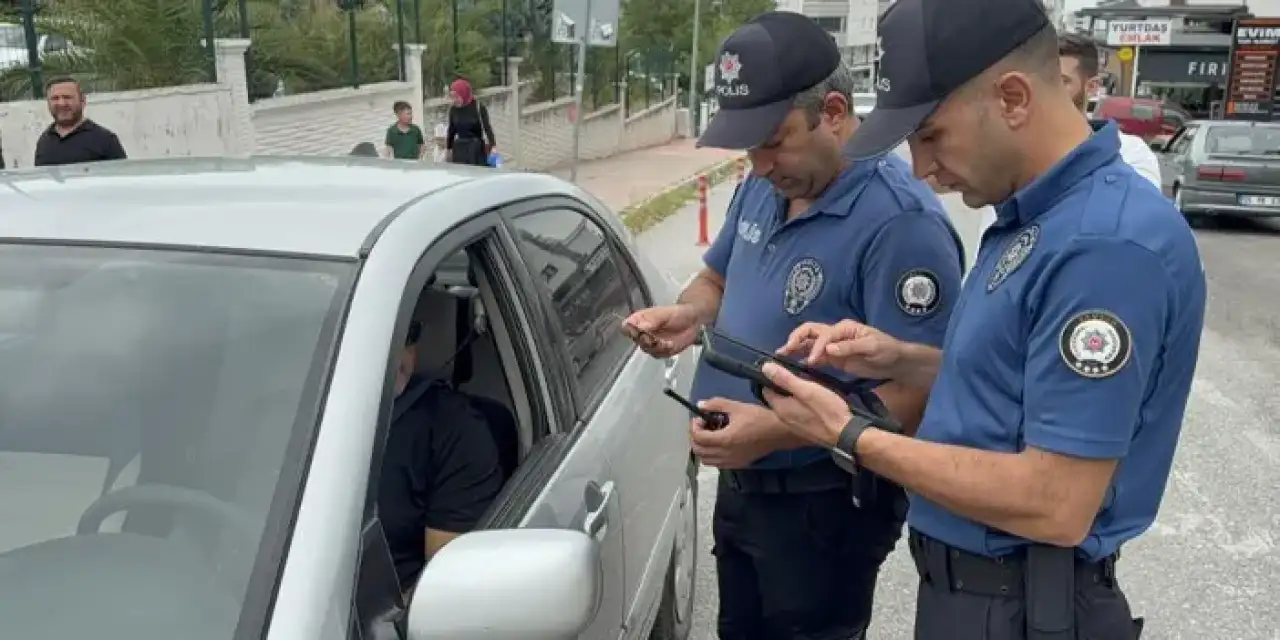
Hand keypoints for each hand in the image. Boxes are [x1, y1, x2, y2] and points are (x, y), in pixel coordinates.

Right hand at [622, 304, 699, 357]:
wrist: (692, 321)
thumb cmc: (677, 313)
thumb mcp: (665, 313)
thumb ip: (651, 320)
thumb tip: (635, 325)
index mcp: (639, 320)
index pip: (626, 327)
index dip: (631, 331)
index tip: (640, 332)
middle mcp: (641, 332)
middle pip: (636, 340)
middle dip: (646, 340)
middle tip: (656, 339)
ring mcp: (649, 343)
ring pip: (647, 349)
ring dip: (657, 347)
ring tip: (668, 342)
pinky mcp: (659, 351)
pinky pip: (657, 355)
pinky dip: (665, 351)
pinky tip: (671, 345)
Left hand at [690, 397, 791, 468]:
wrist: (779, 432)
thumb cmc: (759, 417)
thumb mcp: (736, 406)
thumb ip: (716, 405)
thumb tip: (699, 405)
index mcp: (724, 440)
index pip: (698, 438)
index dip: (694, 427)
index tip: (699, 418)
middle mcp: (726, 454)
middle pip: (698, 451)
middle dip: (695, 437)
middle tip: (702, 426)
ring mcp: (732, 462)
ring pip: (706, 460)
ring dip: (702, 448)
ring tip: (709, 435)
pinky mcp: (738, 465)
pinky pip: (717, 464)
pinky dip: (712, 455)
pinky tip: (719, 444)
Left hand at [759, 362, 851, 448]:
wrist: (846, 434)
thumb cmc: (826, 410)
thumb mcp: (806, 389)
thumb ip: (785, 379)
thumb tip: (764, 367)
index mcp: (780, 408)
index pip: (766, 389)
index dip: (771, 377)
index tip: (782, 367)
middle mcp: (783, 418)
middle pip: (777, 397)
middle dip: (784, 385)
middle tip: (798, 373)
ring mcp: (795, 425)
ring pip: (788, 404)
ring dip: (794, 394)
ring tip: (807, 383)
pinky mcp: (806, 429)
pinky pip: (798, 412)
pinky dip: (801, 403)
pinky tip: (813, 398)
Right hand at [777, 319, 902, 379]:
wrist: (895, 361)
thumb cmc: (886, 350)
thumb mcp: (872, 347)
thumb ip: (850, 347)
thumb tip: (828, 349)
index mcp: (844, 328)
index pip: (824, 335)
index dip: (816, 346)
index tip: (812, 361)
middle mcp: (835, 334)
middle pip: (809, 332)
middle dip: (796, 339)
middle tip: (784, 351)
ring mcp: (833, 346)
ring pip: (809, 343)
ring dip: (795, 348)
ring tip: (781, 357)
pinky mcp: (834, 358)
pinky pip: (815, 356)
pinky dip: (803, 359)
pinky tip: (794, 366)